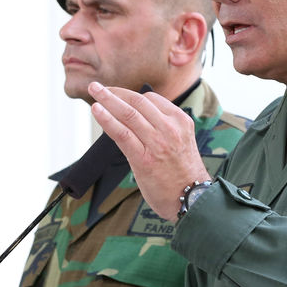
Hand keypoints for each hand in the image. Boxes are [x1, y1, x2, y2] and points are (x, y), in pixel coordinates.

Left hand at [88, 81, 210, 221]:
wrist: (192, 199)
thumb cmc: (183, 172)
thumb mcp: (181, 141)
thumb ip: (163, 127)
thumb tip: (135, 116)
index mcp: (181, 121)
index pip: (151, 99)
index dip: (129, 95)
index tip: (115, 94)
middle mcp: (170, 128)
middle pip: (137, 102)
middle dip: (115, 92)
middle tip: (98, 88)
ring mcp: (157, 143)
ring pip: (128, 113)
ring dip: (107, 99)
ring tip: (93, 91)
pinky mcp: (143, 159)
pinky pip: (122, 133)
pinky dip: (107, 119)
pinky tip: (97, 110)